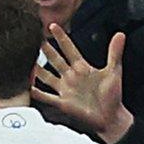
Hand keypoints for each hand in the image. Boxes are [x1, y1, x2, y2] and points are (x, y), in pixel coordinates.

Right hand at [33, 23, 132, 143]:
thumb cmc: (113, 96)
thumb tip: (120, 34)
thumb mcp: (114, 71)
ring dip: (36, 68)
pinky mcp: (62, 103)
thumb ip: (114, 53)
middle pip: (54, 60)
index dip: (61, 38)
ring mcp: (64, 89)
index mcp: (82, 68)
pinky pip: (46, 96)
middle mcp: (70, 77)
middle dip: (44, 49)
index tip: (52, 26)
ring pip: (46, 76)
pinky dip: (35, 92)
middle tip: (33, 38)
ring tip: (24, 60)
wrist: (111, 118)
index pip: (69, 49)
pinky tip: (26, 87)